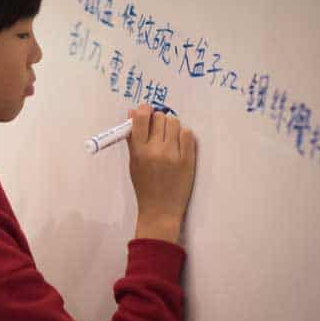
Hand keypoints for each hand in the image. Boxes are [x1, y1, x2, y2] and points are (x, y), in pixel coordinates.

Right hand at [127, 104, 196, 243]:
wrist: (160, 210)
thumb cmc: (144, 186)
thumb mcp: (133, 162)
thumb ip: (132, 137)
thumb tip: (132, 111)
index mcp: (138, 151)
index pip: (141, 118)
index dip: (144, 110)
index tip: (147, 112)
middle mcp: (155, 150)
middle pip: (160, 117)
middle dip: (159, 120)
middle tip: (159, 130)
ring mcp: (173, 155)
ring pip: (175, 123)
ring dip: (172, 127)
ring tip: (170, 139)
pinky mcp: (188, 160)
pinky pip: (188, 134)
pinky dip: (183, 135)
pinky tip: (179, 144)